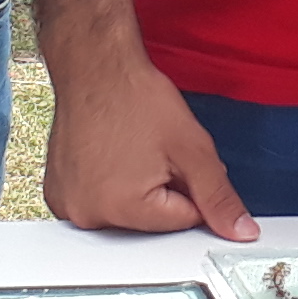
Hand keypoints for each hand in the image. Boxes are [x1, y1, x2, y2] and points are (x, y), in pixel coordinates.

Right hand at [41, 47, 255, 238]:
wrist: (95, 67)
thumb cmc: (135, 98)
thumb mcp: (191, 148)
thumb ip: (218, 197)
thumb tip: (241, 232)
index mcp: (123, 209)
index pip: (182, 222)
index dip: (190, 189)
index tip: (176, 160)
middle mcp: (88, 215)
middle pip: (149, 224)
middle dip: (161, 193)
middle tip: (151, 153)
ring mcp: (67, 205)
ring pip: (123, 214)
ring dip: (133, 190)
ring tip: (126, 151)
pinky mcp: (56, 193)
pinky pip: (97, 203)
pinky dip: (107, 186)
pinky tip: (107, 156)